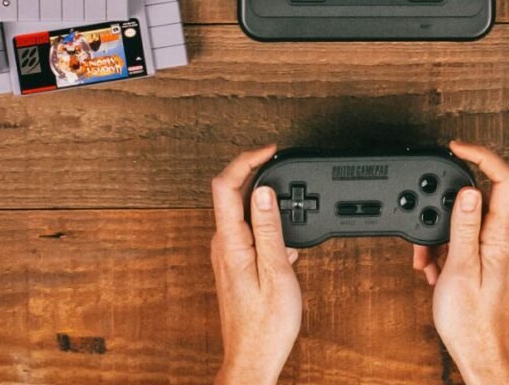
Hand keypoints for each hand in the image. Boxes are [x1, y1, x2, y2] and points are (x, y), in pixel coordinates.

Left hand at [211, 145, 301, 384]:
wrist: (252, 358)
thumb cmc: (266, 325)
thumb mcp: (276, 272)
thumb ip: (269, 229)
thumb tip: (264, 191)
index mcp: (230, 242)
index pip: (225, 185)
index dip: (246, 160)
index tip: (269, 150)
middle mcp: (222, 245)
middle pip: (230, 192)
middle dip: (254, 171)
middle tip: (280, 162)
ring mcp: (226, 254)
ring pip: (238, 210)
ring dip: (260, 195)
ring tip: (286, 191)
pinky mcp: (233, 263)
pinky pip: (245, 228)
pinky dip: (264, 218)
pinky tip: (284, 230)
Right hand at [413, 141, 508, 384]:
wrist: (479, 351)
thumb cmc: (472, 319)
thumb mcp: (460, 267)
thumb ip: (464, 226)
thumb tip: (468, 190)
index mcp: (502, 234)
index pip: (504, 177)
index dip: (481, 155)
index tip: (457, 147)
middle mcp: (503, 236)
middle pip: (480, 193)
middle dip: (446, 200)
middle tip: (426, 209)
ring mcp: (495, 247)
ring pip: (466, 218)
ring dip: (440, 231)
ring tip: (427, 256)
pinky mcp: (485, 259)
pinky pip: (463, 238)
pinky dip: (443, 247)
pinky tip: (434, 267)